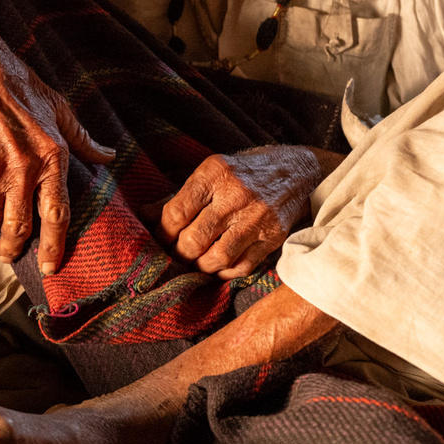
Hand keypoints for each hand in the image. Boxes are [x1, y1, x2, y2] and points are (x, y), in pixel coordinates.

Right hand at [0, 4, 115, 273]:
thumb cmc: (19, 85)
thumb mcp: (59, 108)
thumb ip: (82, 140)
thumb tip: (108, 157)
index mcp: (51, 156)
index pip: (57, 215)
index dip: (54, 247)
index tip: (49, 268)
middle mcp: (21, 167)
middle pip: (18, 227)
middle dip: (13, 249)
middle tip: (10, 257)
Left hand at [160, 145, 344, 279]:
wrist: (300, 171)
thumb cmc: (246, 172)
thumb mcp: (211, 173)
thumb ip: (177, 196)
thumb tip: (143, 215)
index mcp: (214, 173)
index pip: (176, 212)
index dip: (162, 233)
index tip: (159, 239)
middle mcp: (236, 195)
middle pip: (194, 239)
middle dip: (179, 253)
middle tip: (175, 255)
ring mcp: (257, 217)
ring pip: (216, 257)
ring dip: (200, 266)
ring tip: (195, 262)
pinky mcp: (274, 237)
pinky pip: (242, 266)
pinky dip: (225, 272)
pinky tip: (219, 266)